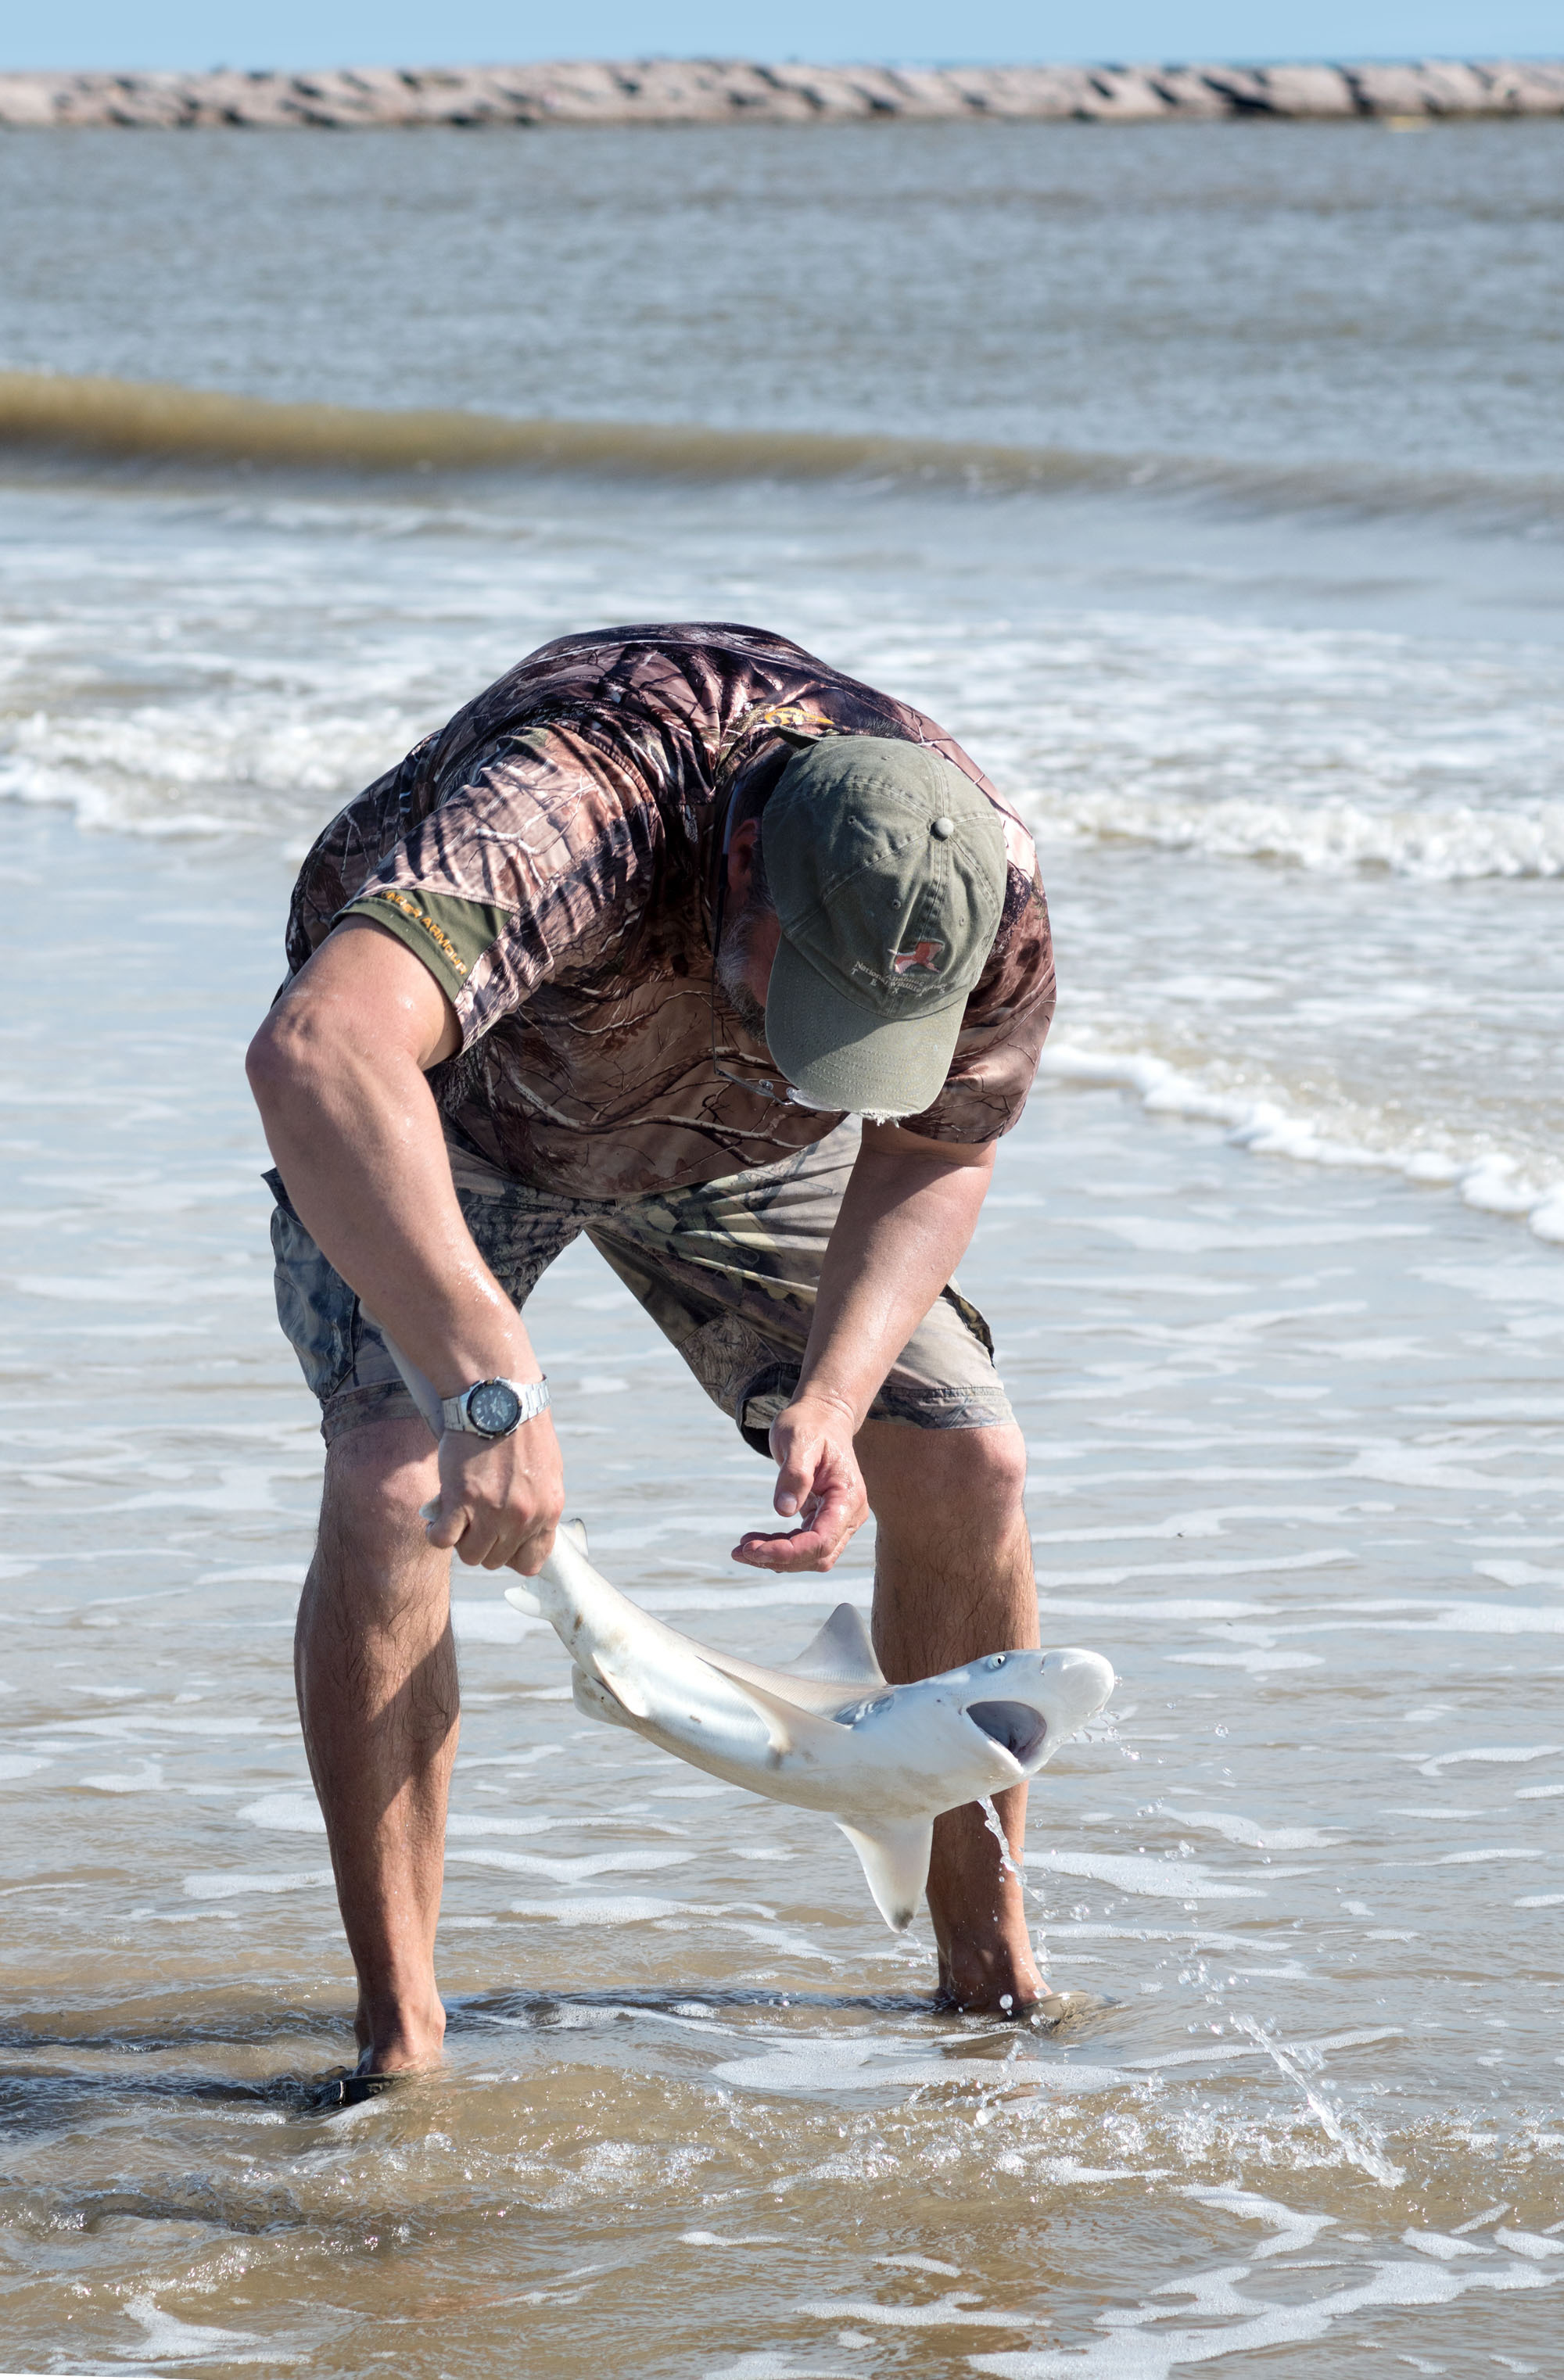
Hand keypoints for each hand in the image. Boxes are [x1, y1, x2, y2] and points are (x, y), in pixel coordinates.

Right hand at [421, 1412, 565, 1574]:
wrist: (498, 1397)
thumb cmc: (520, 1428)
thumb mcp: (544, 1470)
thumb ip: (535, 1503)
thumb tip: (520, 1528)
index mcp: (548, 1510)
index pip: (531, 1561)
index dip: (510, 1555)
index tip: (498, 1540)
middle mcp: (524, 1517)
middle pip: (495, 1560)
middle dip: (482, 1543)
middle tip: (473, 1518)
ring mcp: (493, 1511)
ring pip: (470, 1555)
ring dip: (459, 1539)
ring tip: (456, 1515)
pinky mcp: (462, 1500)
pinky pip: (443, 1540)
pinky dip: (435, 1533)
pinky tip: (437, 1518)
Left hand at [730, 1394, 869, 1572]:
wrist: (822, 1417)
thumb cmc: (811, 1424)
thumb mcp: (798, 1440)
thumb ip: (794, 1475)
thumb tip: (784, 1511)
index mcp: (848, 1497)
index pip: (822, 1540)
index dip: (789, 1552)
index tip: (754, 1550)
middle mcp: (848, 1514)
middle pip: (818, 1556)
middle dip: (780, 1559)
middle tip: (741, 1550)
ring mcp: (838, 1519)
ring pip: (810, 1557)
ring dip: (777, 1558)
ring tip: (742, 1548)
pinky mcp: (823, 1519)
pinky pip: (803, 1545)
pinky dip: (779, 1547)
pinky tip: (755, 1542)